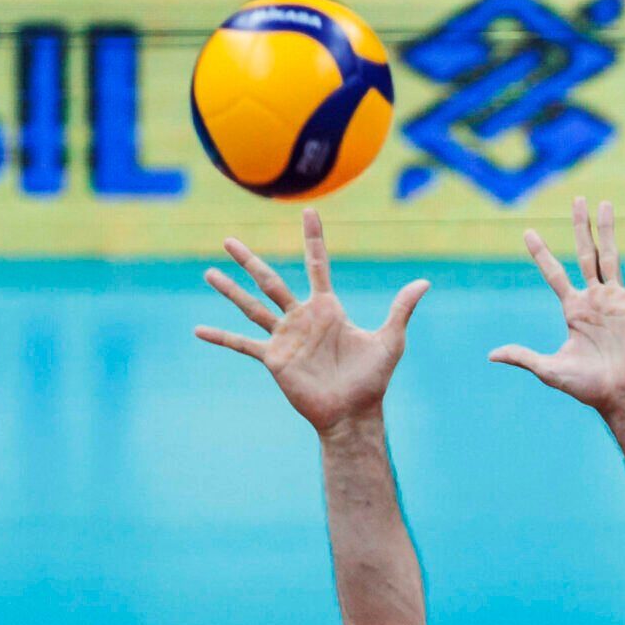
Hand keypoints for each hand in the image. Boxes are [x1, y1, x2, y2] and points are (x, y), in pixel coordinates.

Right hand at [196, 209, 428, 435]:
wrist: (354, 413)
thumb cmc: (373, 379)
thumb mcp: (390, 340)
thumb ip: (401, 309)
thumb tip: (425, 283)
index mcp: (327, 308)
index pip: (316, 264)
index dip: (313, 238)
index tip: (307, 212)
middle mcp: (302, 318)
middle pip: (270, 280)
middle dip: (249, 260)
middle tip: (228, 239)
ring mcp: (285, 338)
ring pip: (251, 307)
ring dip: (230, 290)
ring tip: (209, 272)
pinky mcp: (274, 359)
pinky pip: (243, 345)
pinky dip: (221, 337)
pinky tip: (199, 330)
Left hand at [489, 197, 624, 418]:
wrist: (623, 397)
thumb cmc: (588, 388)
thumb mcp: (549, 370)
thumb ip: (524, 357)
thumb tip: (491, 355)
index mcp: (572, 310)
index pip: (553, 273)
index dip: (541, 253)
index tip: (528, 232)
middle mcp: (594, 299)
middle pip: (585, 253)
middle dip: (580, 226)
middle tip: (576, 199)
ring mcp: (616, 299)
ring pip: (610, 254)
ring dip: (607, 229)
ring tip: (605, 203)